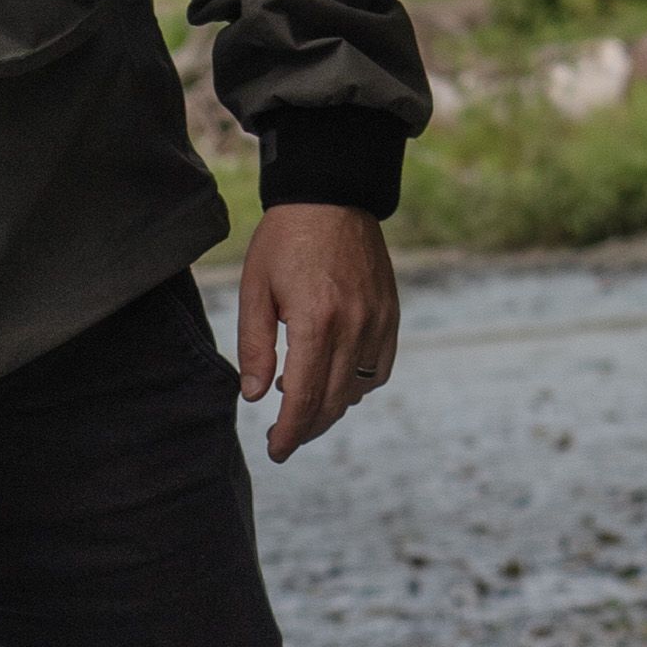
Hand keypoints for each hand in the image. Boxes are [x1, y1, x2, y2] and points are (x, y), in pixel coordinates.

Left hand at [237, 204, 400, 462]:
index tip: (276, 450)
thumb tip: (256, 398)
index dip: (289, 432)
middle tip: (284, 437)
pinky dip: (357, 385)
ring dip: (330, 407)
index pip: (304, 398)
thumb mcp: (256, 290)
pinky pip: (379, 369)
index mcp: (317, 321)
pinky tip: (333, 379)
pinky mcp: (391, 314)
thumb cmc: (285, 240)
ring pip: (357, 389)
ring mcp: (378, 321)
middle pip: (333, 402)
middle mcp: (354, 326)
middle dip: (307, 428)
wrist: (332, 196)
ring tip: (301, 400)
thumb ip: (256, 347)